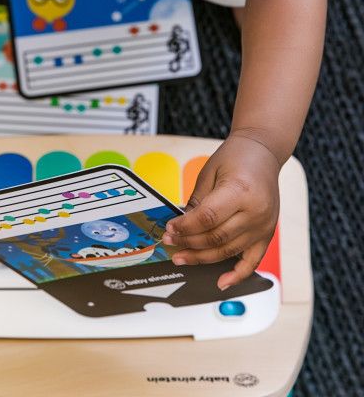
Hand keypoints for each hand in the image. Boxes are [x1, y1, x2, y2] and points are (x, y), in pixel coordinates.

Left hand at [163, 134, 279, 289]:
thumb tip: (179, 226)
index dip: (185, 227)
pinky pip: (252, 261)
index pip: (207, 218)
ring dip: (202, 257)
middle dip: (188, 243)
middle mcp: (256, 212)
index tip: (169, 229)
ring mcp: (264, 226)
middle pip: (216, 237)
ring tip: (181, 257)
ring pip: (228, 251)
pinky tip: (221, 282)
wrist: (263, 153)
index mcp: (240, 191)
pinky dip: (237, 275)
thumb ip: (196, 201)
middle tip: (169, 242)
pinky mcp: (267, 234)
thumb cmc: (234, 158)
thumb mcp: (209, 173)